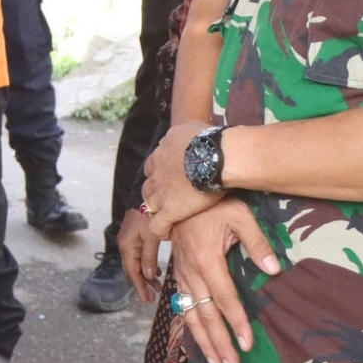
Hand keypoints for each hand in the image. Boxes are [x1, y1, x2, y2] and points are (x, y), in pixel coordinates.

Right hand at [118, 208, 165, 302]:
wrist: (145, 197)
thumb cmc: (149, 217)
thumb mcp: (152, 239)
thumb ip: (149, 259)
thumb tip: (147, 277)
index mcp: (127, 247)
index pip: (132, 272)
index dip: (140, 287)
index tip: (147, 299)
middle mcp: (124, 245)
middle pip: (132, 270)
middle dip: (141, 284)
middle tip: (151, 297)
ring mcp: (128, 240)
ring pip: (135, 263)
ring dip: (145, 275)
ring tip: (155, 285)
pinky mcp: (133, 236)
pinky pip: (138, 256)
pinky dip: (145, 265)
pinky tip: (154, 271)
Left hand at [140, 121, 224, 237]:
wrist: (214, 157)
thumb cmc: (207, 141)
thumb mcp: (186, 129)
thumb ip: (178, 137)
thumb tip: (177, 138)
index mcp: (159, 155)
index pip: (152, 168)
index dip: (160, 175)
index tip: (171, 180)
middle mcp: (155, 174)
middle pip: (148, 187)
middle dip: (156, 193)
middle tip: (170, 200)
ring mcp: (160, 193)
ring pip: (149, 206)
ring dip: (157, 211)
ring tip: (169, 218)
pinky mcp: (169, 211)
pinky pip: (157, 226)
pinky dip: (161, 230)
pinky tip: (169, 233)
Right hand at [169, 197, 280, 362]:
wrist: (181, 190)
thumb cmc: (213, 202)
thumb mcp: (239, 215)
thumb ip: (257, 243)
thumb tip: (275, 270)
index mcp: (206, 259)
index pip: (224, 298)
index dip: (235, 323)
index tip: (247, 344)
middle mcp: (191, 271)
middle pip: (204, 314)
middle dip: (218, 342)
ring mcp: (182, 273)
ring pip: (190, 313)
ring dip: (203, 340)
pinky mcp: (178, 272)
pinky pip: (182, 304)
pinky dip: (190, 325)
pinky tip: (199, 340)